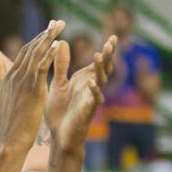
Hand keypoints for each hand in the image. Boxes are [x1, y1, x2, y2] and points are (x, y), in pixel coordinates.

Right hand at [0, 20, 65, 152]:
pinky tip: (57, 44)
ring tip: (60, 25)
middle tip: (58, 21)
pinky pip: (41, 67)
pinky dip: (49, 54)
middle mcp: (15, 76)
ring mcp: (23, 82)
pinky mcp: (33, 90)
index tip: (48, 30)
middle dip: (45, 33)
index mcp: (10, 77)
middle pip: (31, 48)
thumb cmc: (7, 123)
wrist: (9, 140)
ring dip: (49, 38)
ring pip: (36, 54)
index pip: (24, 53)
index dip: (36, 40)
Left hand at [46, 36, 116, 153]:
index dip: (106, 50)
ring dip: (101, 69)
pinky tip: (91, 83)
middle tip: (112, 41)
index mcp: (84, 79)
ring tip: (100, 54)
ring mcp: (91, 99)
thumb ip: (61, 64)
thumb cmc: (60, 111)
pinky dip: (93, 91)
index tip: (113, 36)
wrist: (59, 136)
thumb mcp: (58, 83)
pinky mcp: (88, 111)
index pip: (99, 62)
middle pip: (103, 68)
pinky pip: (94, 100)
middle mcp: (91, 87)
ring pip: (100, 81)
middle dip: (108, 55)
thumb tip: (62, 42)